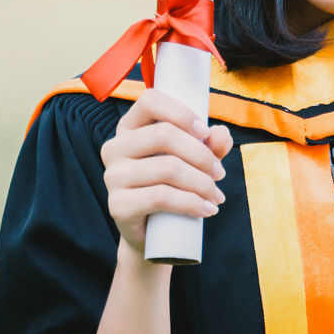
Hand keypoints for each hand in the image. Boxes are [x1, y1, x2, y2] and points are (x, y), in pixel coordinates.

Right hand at [99, 89, 233, 260]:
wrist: (154, 233)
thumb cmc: (174, 185)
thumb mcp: (195, 159)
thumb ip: (210, 143)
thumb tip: (220, 134)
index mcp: (130, 127)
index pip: (149, 100)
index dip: (181, 113)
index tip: (205, 132)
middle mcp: (115, 147)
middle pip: (163, 135)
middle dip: (201, 155)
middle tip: (219, 173)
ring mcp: (112, 176)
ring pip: (167, 168)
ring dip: (202, 183)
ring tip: (216, 195)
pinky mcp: (117, 205)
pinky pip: (160, 197)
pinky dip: (191, 203)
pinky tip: (206, 209)